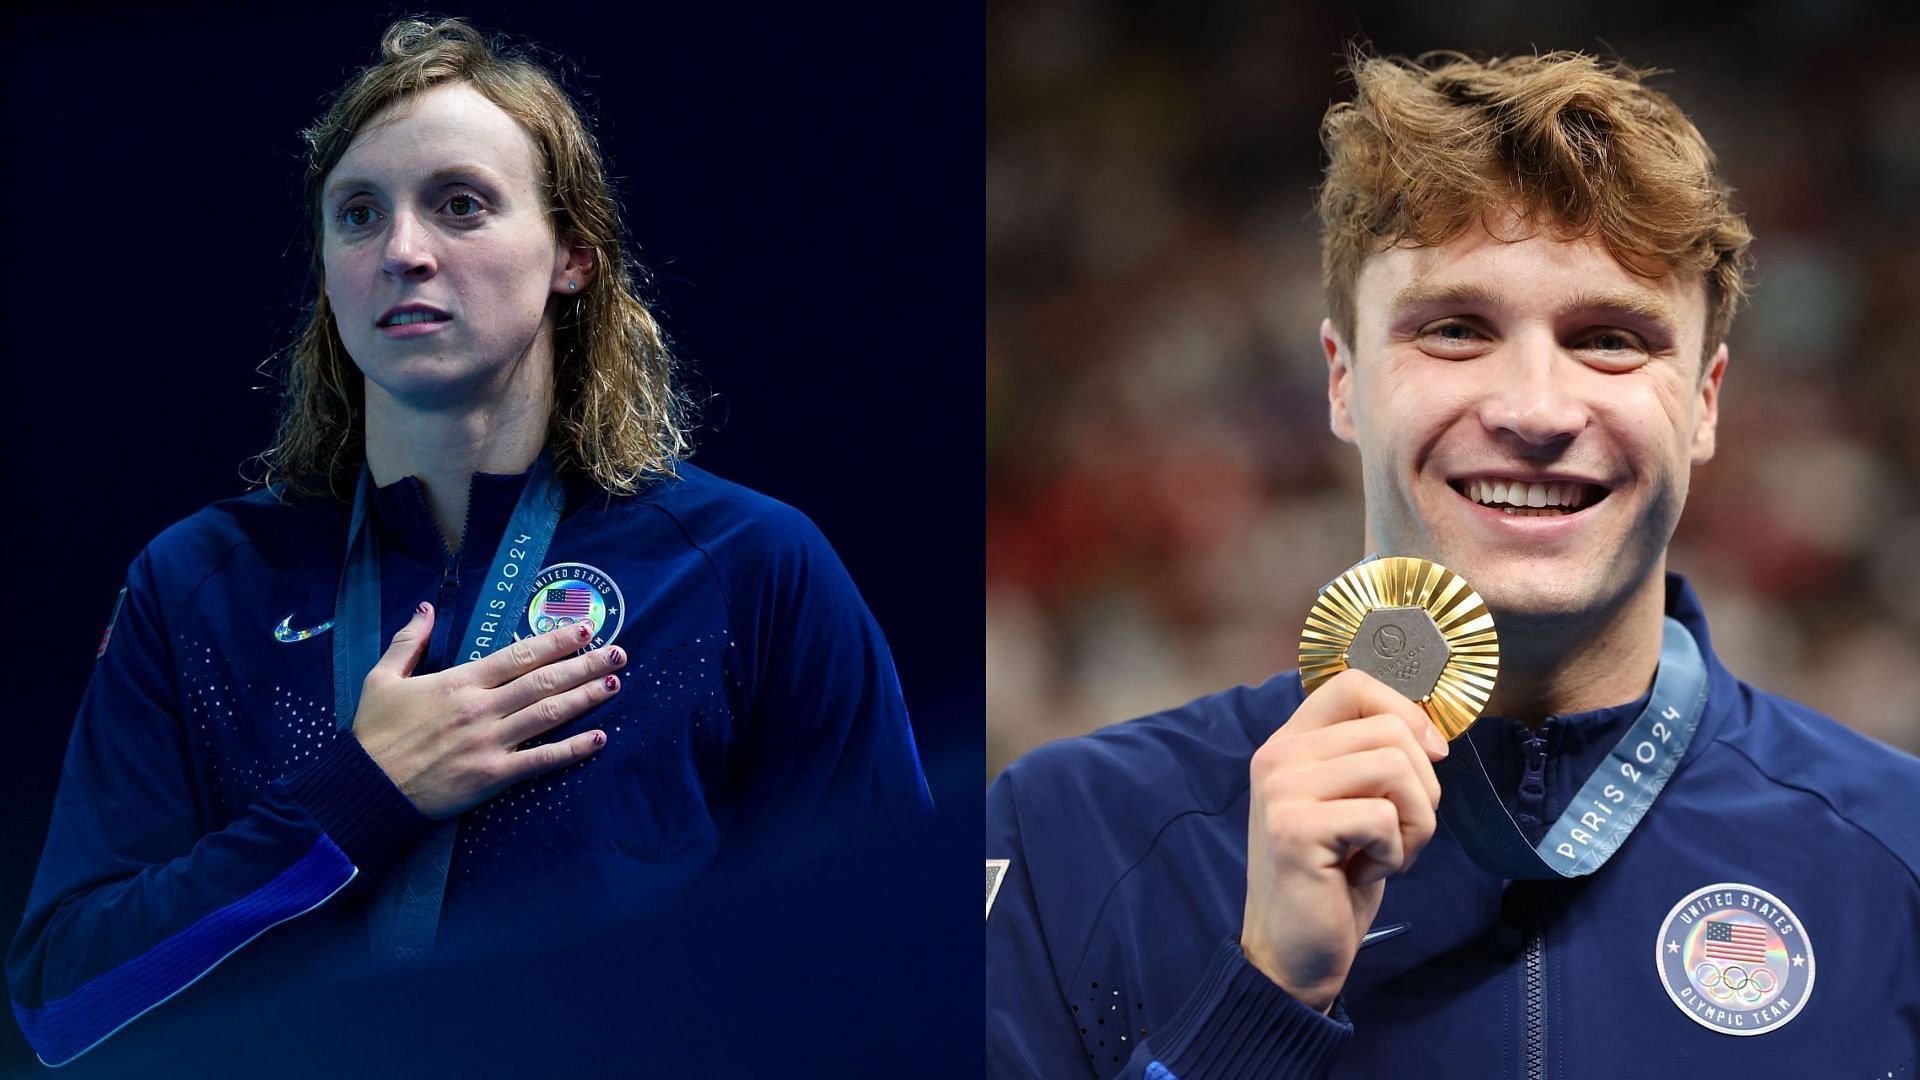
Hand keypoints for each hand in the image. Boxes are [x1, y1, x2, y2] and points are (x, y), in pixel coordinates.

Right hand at [351, 603, 621, 818]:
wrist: (364, 788)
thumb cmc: (373, 733)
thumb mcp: (382, 678)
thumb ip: (409, 641)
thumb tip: (427, 608)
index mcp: (459, 681)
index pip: (519, 655)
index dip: (555, 642)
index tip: (585, 630)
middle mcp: (482, 707)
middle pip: (544, 681)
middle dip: (585, 665)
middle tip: (618, 654)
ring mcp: (490, 742)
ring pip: (549, 714)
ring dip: (586, 698)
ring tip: (614, 684)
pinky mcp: (493, 775)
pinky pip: (540, 760)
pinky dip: (572, 750)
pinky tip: (598, 739)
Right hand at [1241, 668, 1447, 1012]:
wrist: (1294, 954)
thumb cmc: (1332, 880)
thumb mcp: (1352, 805)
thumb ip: (1372, 760)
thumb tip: (1432, 735)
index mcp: (1290, 743)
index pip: (1353, 682)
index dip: (1406, 711)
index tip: (1431, 755)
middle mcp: (1278, 757)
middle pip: (1390, 730)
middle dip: (1423, 788)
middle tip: (1399, 834)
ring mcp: (1282, 791)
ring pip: (1396, 769)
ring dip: (1415, 823)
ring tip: (1384, 854)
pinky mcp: (1295, 829)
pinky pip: (1384, 818)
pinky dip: (1395, 854)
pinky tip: (1363, 874)